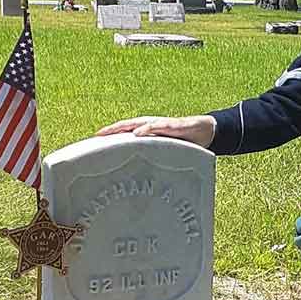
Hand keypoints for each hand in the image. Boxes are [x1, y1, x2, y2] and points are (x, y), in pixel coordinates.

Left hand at [95, 115, 216, 147]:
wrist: (206, 130)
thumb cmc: (184, 142)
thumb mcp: (167, 152)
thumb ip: (155, 159)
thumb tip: (143, 176)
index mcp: (148, 132)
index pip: (126, 133)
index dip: (111, 136)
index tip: (94, 144)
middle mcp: (152, 125)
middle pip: (127, 126)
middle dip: (111, 131)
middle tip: (97, 137)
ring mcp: (161, 124)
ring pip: (138, 124)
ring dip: (124, 128)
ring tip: (111, 133)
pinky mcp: (173, 125)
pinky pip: (158, 126)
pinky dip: (147, 129)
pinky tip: (137, 133)